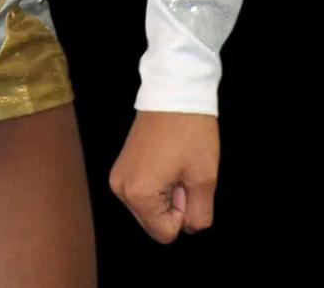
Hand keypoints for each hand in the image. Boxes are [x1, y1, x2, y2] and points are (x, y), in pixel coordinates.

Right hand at [110, 110, 218, 242]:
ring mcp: (117, 177)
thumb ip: (200, 215)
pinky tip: (165, 160)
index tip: (186, 180)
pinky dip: (157, 183)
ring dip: (166, 193)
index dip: (184, 211)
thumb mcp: (205, 178)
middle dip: (173, 204)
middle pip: (154, 223)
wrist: (175, 90)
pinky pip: (142, 192)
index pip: (166, 234)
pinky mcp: (121, 166)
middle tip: (181, 171)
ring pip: (149, 208)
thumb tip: (190, 228)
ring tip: (174, 163)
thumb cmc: (191, 133)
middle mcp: (120, 189)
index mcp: (138, 195)